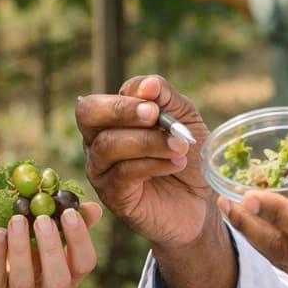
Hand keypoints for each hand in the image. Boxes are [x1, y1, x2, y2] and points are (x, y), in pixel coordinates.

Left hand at [0, 202, 102, 287]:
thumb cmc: (29, 260)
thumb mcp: (50, 244)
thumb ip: (71, 226)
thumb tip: (94, 208)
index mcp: (68, 278)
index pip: (84, 264)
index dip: (80, 240)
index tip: (69, 213)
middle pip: (58, 281)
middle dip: (52, 248)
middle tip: (42, 220)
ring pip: (23, 281)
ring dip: (21, 248)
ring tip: (17, 220)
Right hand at [76, 75, 212, 248]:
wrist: (199, 203)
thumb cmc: (188, 157)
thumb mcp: (185, 118)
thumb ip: (165, 97)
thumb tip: (148, 85)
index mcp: (111, 120)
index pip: (104, 98)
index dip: (130, 96)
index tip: (157, 103)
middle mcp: (97, 142)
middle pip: (87, 114)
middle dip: (121, 110)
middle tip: (154, 114)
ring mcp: (101, 170)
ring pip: (108, 144)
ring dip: (148, 141)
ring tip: (180, 146)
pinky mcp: (112, 196)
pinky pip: (123, 173)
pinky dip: (153, 164)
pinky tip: (175, 164)